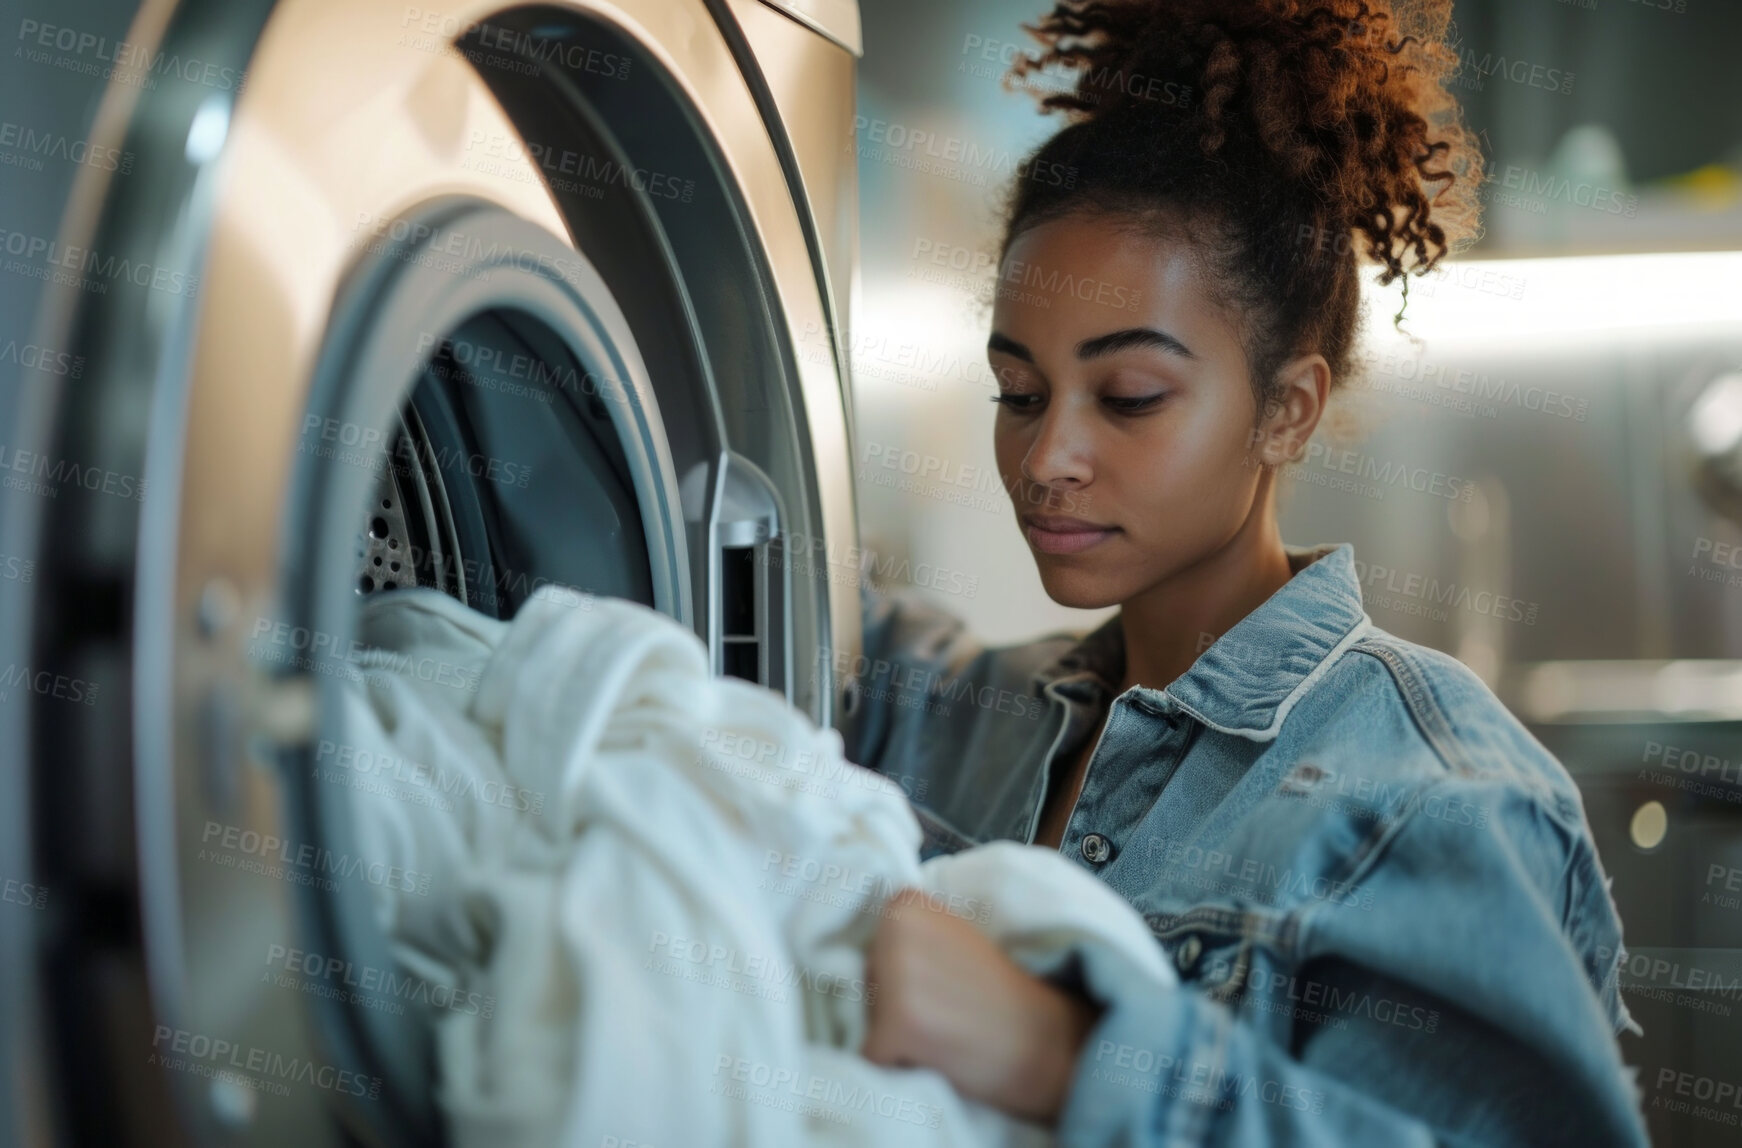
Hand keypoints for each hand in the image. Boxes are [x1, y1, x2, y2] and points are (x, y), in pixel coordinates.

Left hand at [860, 886, 1101, 1124]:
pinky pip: (869, 1053)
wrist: (1045, 1038)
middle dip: (887, 1004)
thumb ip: (908, 936)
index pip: (866, 946)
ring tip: (938, 1031)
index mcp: (906, 904)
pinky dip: (892, 1064)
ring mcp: (897, 975)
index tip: (934, 981)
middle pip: (859, 982)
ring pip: (862, 1019)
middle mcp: (897, 929)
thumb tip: (850, 955)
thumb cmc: (998, 994)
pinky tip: (933, 1053)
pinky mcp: (897, 1022)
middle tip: (940, 1009)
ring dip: (890, 1035)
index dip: (892, 973)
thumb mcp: (952, 938)